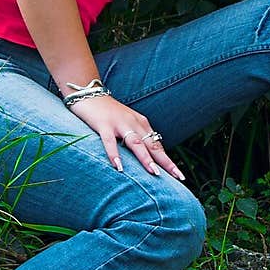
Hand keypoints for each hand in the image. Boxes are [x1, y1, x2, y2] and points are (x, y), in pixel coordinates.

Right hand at [68, 95, 185, 180]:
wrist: (90, 93)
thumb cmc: (108, 112)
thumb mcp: (126, 123)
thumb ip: (136, 137)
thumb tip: (147, 158)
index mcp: (141, 124)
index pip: (157, 145)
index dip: (168, 161)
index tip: (179, 175)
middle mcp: (133, 123)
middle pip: (152, 145)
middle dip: (165, 162)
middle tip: (177, 176)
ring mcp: (119, 123)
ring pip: (135, 143)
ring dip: (145, 158)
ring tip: (154, 172)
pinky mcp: (103, 124)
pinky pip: (109, 142)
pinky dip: (114, 154)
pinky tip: (119, 167)